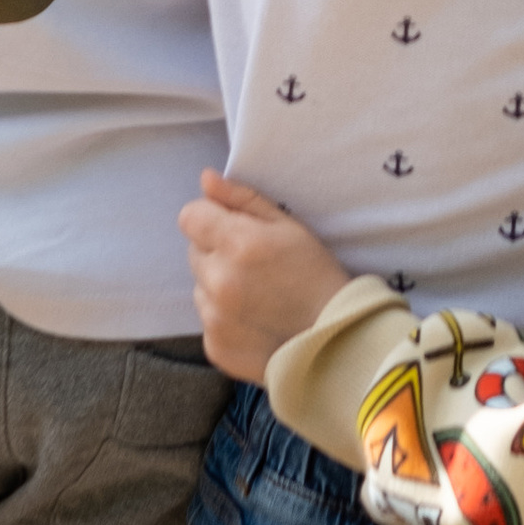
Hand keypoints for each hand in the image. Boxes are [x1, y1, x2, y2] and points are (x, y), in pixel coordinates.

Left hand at [179, 169, 353, 381]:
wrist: (333, 339)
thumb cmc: (315, 273)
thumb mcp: (288, 225)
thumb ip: (242, 198)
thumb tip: (206, 178)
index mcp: (237, 244)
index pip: (190, 216)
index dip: (210, 217)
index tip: (232, 226)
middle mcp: (218, 281)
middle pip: (194, 251)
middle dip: (217, 250)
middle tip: (253, 262)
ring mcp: (213, 318)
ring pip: (200, 286)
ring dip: (218, 283)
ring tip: (256, 293)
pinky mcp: (213, 346)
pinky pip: (207, 319)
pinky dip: (224, 316)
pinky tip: (254, 319)